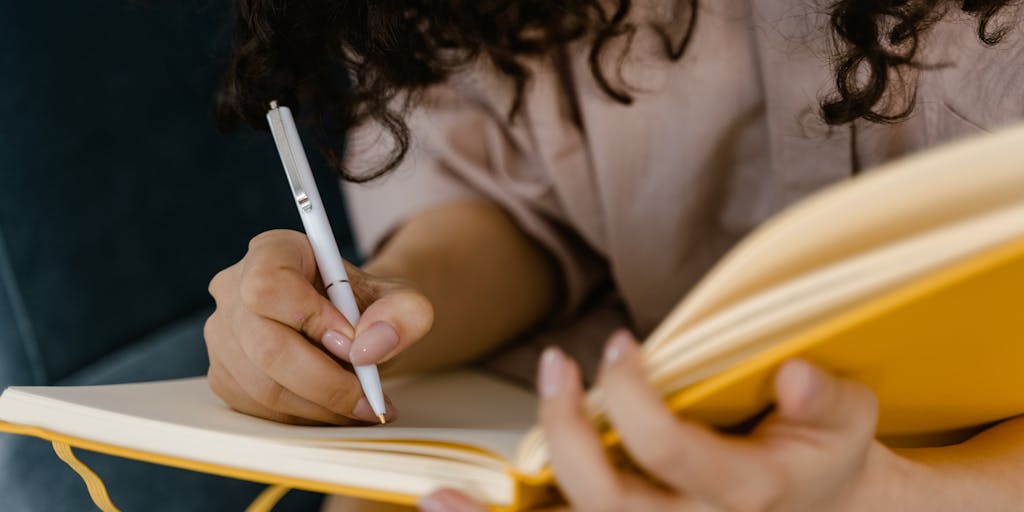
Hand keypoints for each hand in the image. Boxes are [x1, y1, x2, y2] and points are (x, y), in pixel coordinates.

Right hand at [204, 229, 432, 424]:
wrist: (356, 329)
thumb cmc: (370, 308)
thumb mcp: (402, 301)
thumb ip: (402, 314)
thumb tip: (370, 346)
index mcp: (272, 252)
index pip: (271, 286)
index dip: (313, 320)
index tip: (354, 343)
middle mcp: (235, 289)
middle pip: (266, 347)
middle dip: (326, 383)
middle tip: (368, 399)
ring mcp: (223, 334)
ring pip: (263, 387)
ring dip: (320, 407)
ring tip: (360, 406)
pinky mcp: (224, 375)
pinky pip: (258, 409)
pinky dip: (304, 417)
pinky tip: (334, 409)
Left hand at [419, 331, 901, 510]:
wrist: (822, 508)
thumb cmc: (823, 454)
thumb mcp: (847, 422)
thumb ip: (827, 400)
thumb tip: (793, 375)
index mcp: (747, 492)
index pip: (675, 455)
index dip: (635, 399)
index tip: (620, 346)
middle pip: (610, 502)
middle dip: (569, 433)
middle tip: (556, 366)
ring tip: (440, 494)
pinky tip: (446, 507)